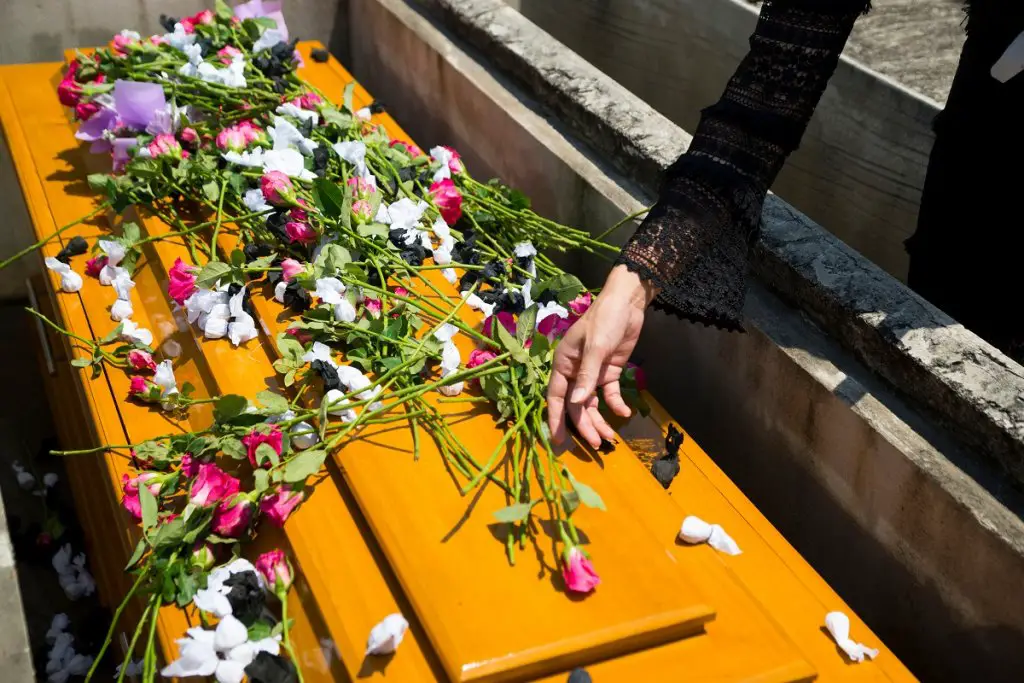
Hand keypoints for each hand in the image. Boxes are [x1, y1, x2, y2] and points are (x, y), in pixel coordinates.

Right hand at [547, 265, 656, 447]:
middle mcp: (574, 372)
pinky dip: (616, 405)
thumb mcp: (596, 346)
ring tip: (609, 438)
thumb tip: (577, 403)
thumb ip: (587, 376)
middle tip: (595, 445)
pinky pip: (609, 394)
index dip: (556, 419)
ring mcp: (592, 373)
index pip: (556, 397)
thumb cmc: (605, 319)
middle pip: (575, 405)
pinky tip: (624, 414)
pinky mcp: (608, 372)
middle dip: (584, 425)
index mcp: (563, 364)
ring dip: (599, 421)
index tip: (559, 441)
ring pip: (591, 403)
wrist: (627, 303)